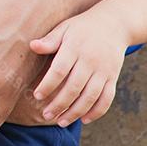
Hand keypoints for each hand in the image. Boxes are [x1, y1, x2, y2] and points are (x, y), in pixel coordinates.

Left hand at [29, 7, 127, 125]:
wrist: (114, 24)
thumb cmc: (82, 27)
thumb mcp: (65, 28)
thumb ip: (50, 40)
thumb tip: (32, 46)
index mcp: (75, 47)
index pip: (59, 70)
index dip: (48, 85)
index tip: (37, 96)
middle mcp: (91, 61)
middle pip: (74, 87)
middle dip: (59, 104)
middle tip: (45, 114)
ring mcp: (104, 71)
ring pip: (90, 97)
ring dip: (75, 112)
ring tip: (61, 121)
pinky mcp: (113, 78)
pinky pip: (107, 98)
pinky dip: (97, 112)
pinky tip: (83, 119)